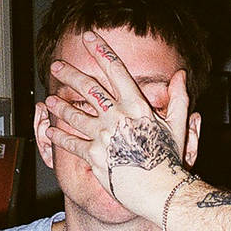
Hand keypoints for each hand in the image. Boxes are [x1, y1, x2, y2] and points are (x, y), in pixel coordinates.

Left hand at [44, 31, 190, 217]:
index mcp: (137, 106)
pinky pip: (72, 143)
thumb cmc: (171, 162)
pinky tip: (51, 132)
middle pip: (88, 88)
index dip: (101, 51)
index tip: (89, 38)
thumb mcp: (179, 127)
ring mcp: (102, 136)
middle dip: (70, 74)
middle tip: (57, 67)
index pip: (116, 70)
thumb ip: (179, 99)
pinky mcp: (93, 156)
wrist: (160, 192)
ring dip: (60, 106)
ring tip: (50, 101)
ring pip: (74, 114)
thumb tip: (180, 76)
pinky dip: (59, 137)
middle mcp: (116, 117)